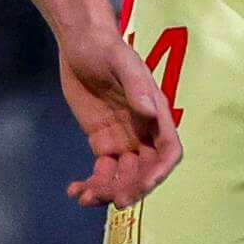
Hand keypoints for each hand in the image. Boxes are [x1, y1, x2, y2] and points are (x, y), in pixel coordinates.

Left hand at [57, 26, 180, 207]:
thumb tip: (150, 112)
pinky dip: (91, 184)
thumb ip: (136, 86)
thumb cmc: (106, 47)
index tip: (142, 187)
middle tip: (112, 200)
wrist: (80, 43)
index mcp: (156, 113)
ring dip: (108, 191)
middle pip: (145, 170)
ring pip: (122, 176)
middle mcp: (143, 131)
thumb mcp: (122, 61)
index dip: (160, 171)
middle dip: (131, 187)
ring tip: (85, 198)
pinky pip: (101, 171)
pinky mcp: (101, 142)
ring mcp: (123, 139)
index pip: (168, 150)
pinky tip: (75, 190)